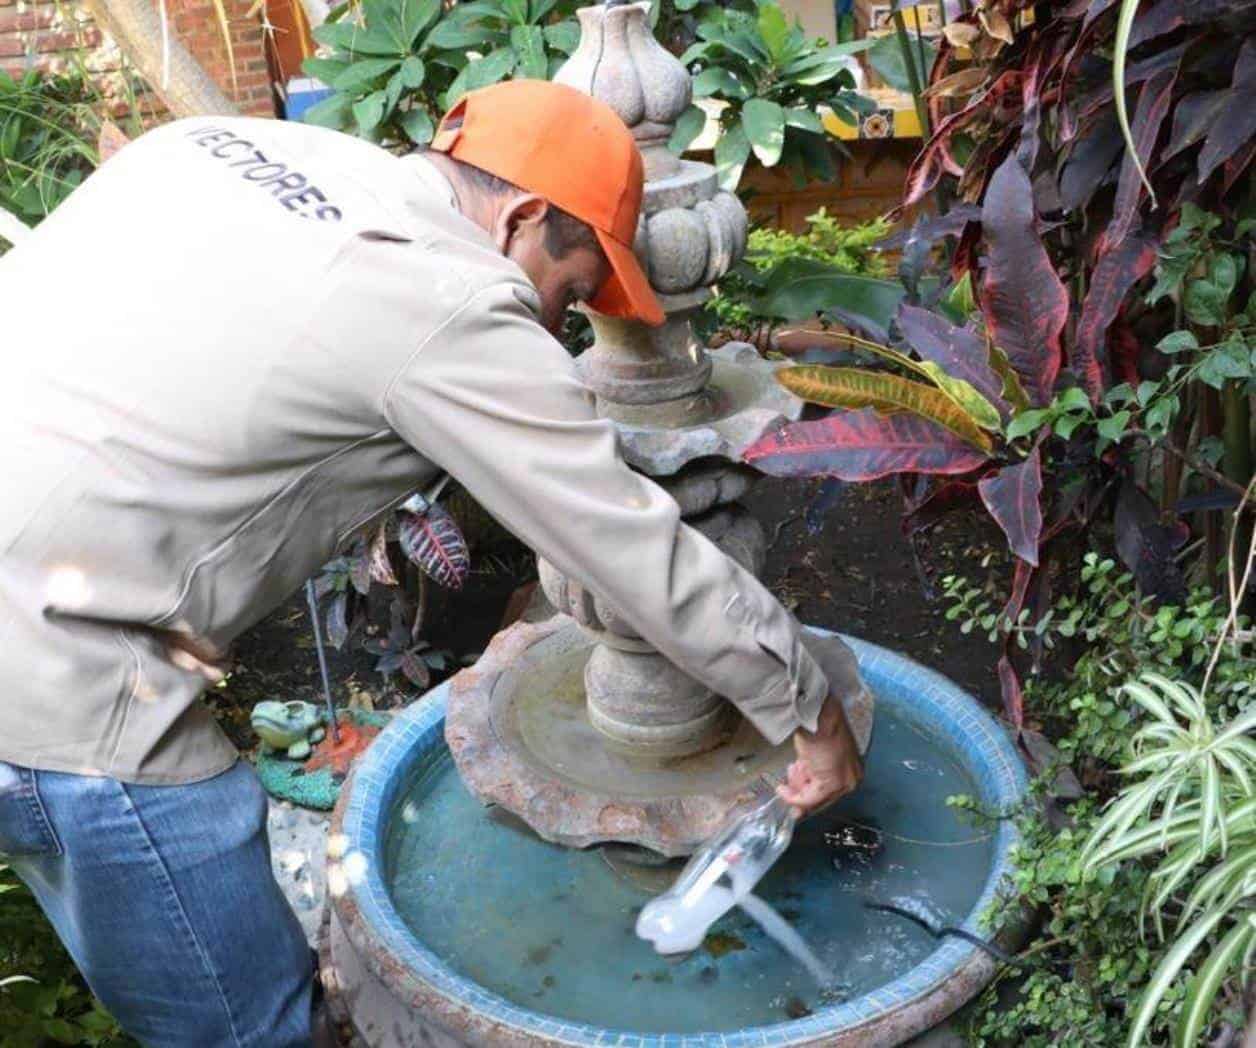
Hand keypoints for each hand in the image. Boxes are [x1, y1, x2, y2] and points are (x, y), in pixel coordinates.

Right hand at [776, 694, 863, 815]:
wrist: (817, 715)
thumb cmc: (816, 724)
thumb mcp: (814, 752)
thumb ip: (809, 771)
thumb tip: (797, 790)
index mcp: (852, 768)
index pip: (830, 792)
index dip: (808, 793)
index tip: (793, 795)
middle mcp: (852, 778)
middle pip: (822, 798)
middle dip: (800, 790)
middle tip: (785, 789)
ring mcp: (844, 782)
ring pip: (813, 799)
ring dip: (795, 787)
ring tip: (791, 771)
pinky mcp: (831, 784)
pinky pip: (807, 799)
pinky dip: (791, 797)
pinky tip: (782, 789)